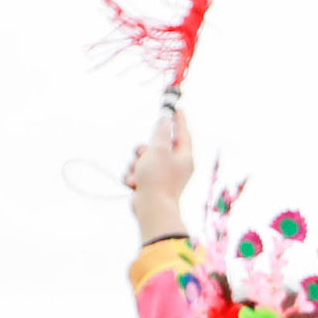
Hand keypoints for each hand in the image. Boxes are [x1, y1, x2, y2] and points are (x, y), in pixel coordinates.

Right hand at [124, 101, 197, 242]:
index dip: (178, 120)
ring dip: (136, 164)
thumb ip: (162, 133)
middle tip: (143, 155)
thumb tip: (166, 120)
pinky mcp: (149, 184)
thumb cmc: (158, 178)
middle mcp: (175, 166)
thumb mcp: (159, 149)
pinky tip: (135, 184)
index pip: (183, 133)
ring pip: (142, 159)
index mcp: (184, 157)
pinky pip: (137, 171)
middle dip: (144, 149)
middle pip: (156, 146)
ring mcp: (162, 176)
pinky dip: (133, 176)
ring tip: (138, 175)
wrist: (151, 209)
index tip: (176, 108)